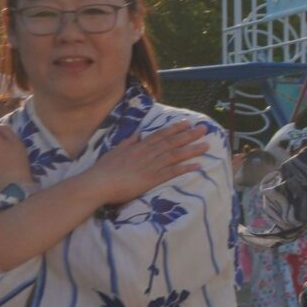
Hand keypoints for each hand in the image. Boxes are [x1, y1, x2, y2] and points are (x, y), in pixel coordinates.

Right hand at [85, 122, 212, 208]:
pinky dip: (186, 168)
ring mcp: (151, 165)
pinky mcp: (152, 178)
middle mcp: (147, 153)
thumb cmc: (104, 169)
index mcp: (139, 146)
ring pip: (176, 155)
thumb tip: (136, 135)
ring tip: (207, 145)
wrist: (98, 183)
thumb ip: (128, 143)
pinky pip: (173, 172)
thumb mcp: (115, 151)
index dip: (175, 129)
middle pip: (172, 142)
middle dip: (189, 135)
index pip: (160, 135)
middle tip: (205, 129)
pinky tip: (198, 165)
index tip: (187, 123)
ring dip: (192, 149)